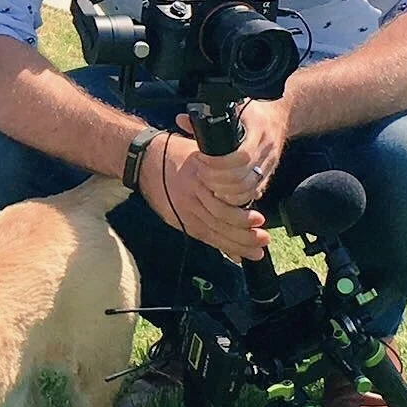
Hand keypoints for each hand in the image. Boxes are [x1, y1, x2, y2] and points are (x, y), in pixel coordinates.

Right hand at [136, 131, 270, 264]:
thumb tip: (247, 180)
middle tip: (263, 239)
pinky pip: (202, 237)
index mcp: (198, 179)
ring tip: (255, 252)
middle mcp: (190, 198)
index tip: (259, 219)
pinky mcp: (178, 220)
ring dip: (236, 245)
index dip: (241, 216)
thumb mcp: (200, 151)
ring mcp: (183, 211)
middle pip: (219, 222)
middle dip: (244, 234)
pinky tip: (236, 255)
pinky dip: (220, 246)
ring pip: (212, 233)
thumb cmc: (175, 152)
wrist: (144, 160)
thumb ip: (221, 168)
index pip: (222, 205)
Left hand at [179, 98, 290, 206]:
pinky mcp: (269, 175)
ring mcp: (269, 164)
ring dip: (225, 191)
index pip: (241, 156)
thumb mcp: (232, 107)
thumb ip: (206, 117)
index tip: (201, 159)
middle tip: (201, 173)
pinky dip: (237, 197)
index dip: (218, 163)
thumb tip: (180, 120)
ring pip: (248, 189)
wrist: (279, 114)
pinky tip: (223, 192)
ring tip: (209, 184)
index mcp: (258, 130)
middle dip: (217, 180)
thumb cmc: (252, 111)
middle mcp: (266, 149)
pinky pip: (254, 193)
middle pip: (242, 177)